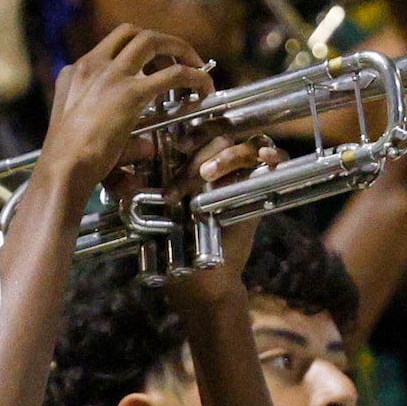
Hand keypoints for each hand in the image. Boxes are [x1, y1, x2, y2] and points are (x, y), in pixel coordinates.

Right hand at [35, 25, 210, 194]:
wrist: (62, 168)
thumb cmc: (67, 158)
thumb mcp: (84, 132)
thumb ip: (112, 128)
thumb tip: (146, 144)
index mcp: (76, 72)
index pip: (110, 46)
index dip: (136, 49)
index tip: (153, 63)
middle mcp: (92, 65)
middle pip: (132, 32)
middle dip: (160, 40)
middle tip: (179, 57)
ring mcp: (111, 75)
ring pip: (153, 41)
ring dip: (178, 48)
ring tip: (196, 64)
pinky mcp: (131, 93)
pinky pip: (173, 74)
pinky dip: (194, 76)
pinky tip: (204, 88)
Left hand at [159, 134, 280, 310]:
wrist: (199, 277)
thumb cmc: (171, 242)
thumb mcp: (153, 207)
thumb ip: (144, 183)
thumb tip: (132, 156)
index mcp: (189, 160)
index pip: (196, 128)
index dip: (191, 129)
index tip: (178, 144)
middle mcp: (216, 162)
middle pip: (220, 134)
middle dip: (203, 149)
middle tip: (192, 169)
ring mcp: (240, 174)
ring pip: (245, 144)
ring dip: (227, 156)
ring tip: (208, 175)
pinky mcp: (259, 188)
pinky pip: (273, 160)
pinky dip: (272, 154)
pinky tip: (266, 158)